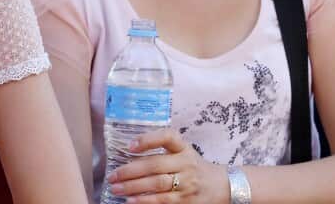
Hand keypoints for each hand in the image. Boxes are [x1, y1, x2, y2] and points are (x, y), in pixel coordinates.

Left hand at [104, 128, 227, 203]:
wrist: (221, 186)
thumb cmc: (193, 167)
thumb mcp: (183, 152)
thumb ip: (162, 150)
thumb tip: (129, 152)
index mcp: (184, 148)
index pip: (168, 137)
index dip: (148, 140)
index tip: (130, 146)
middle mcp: (186, 163)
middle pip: (155, 165)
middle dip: (130, 171)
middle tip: (113, 176)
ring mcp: (187, 183)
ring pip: (157, 185)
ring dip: (134, 188)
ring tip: (117, 189)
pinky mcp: (187, 201)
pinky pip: (163, 201)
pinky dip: (145, 201)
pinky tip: (132, 201)